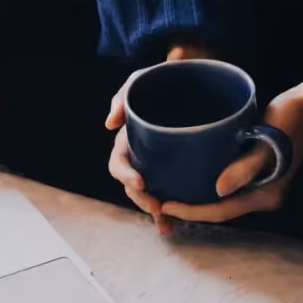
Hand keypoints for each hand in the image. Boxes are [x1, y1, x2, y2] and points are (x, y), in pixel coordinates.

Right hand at [106, 42, 211, 234]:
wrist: (193, 77)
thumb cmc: (163, 79)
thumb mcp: (141, 80)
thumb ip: (123, 95)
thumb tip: (109, 123)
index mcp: (129, 140)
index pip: (118, 163)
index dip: (126, 175)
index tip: (141, 181)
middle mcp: (141, 156)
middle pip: (133, 186)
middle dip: (141, 199)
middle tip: (156, 206)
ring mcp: (158, 164)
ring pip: (150, 194)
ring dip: (154, 212)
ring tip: (165, 224)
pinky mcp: (176, 169)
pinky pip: (171, 193)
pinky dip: (170, 212)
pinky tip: (174, 225)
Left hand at [160, 68, 302, 223]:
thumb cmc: (291, 118)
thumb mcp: (268, 139)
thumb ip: (246, 166)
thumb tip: (218, 190)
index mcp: (266, 195)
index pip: (221, 212)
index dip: (191, 212)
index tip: (164, 205)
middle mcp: (263, 196)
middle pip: (220, 211)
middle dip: (190, 210)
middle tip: (158, 201)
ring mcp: (261, 186)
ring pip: (222, 200)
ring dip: (197, 199)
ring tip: (169, 191)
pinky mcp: (257, 172)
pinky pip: (228, 186)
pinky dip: (207, 185)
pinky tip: (190, 176)